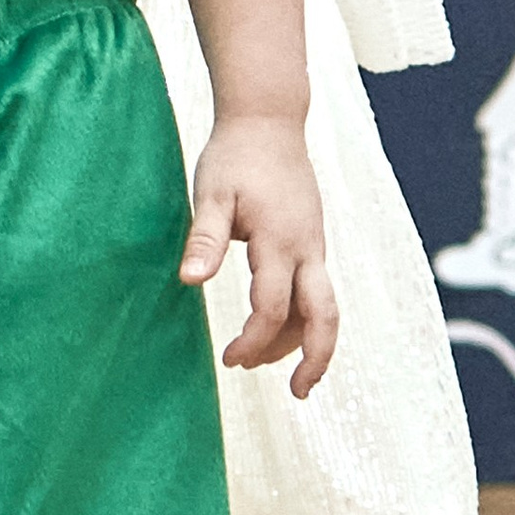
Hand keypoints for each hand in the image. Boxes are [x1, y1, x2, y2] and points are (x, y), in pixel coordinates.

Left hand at [180, 113, 337, 397]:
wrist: (270, 121)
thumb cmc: (235, 157)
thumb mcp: (212, 194)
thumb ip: (204, 239)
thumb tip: (189, 283)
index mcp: (279, 240)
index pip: (273, 307)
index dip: (254, 340)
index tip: (229, 359)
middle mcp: (307, 248)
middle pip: (325, 316)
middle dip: (316, 359)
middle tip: (297, 393)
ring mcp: (315, 245)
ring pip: (323, 306)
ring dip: (304, 341)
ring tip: (275, 368)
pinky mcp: (313, 241)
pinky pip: (319, 290)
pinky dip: (306, 318)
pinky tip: (285, 331)